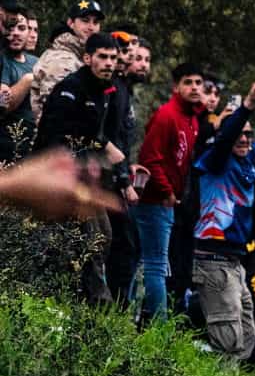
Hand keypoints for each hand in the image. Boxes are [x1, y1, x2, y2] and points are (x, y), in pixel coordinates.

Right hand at [0, 152, 123, 220]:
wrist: (9, 189)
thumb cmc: (30, 172)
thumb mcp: (54, 158)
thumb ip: (71, 160)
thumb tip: (78, 164)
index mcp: (70, 190)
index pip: (96, 198)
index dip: (110, 203)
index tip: (122, 207)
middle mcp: (66, 204)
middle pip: (89, 208)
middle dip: (96, 202)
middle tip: (98, 196)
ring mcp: (55, 212)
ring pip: (76, 210)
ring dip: (79, 202)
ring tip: (68, 189)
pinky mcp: (47, 217)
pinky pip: (63, 212)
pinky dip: (65, 205)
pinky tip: (55, 195)